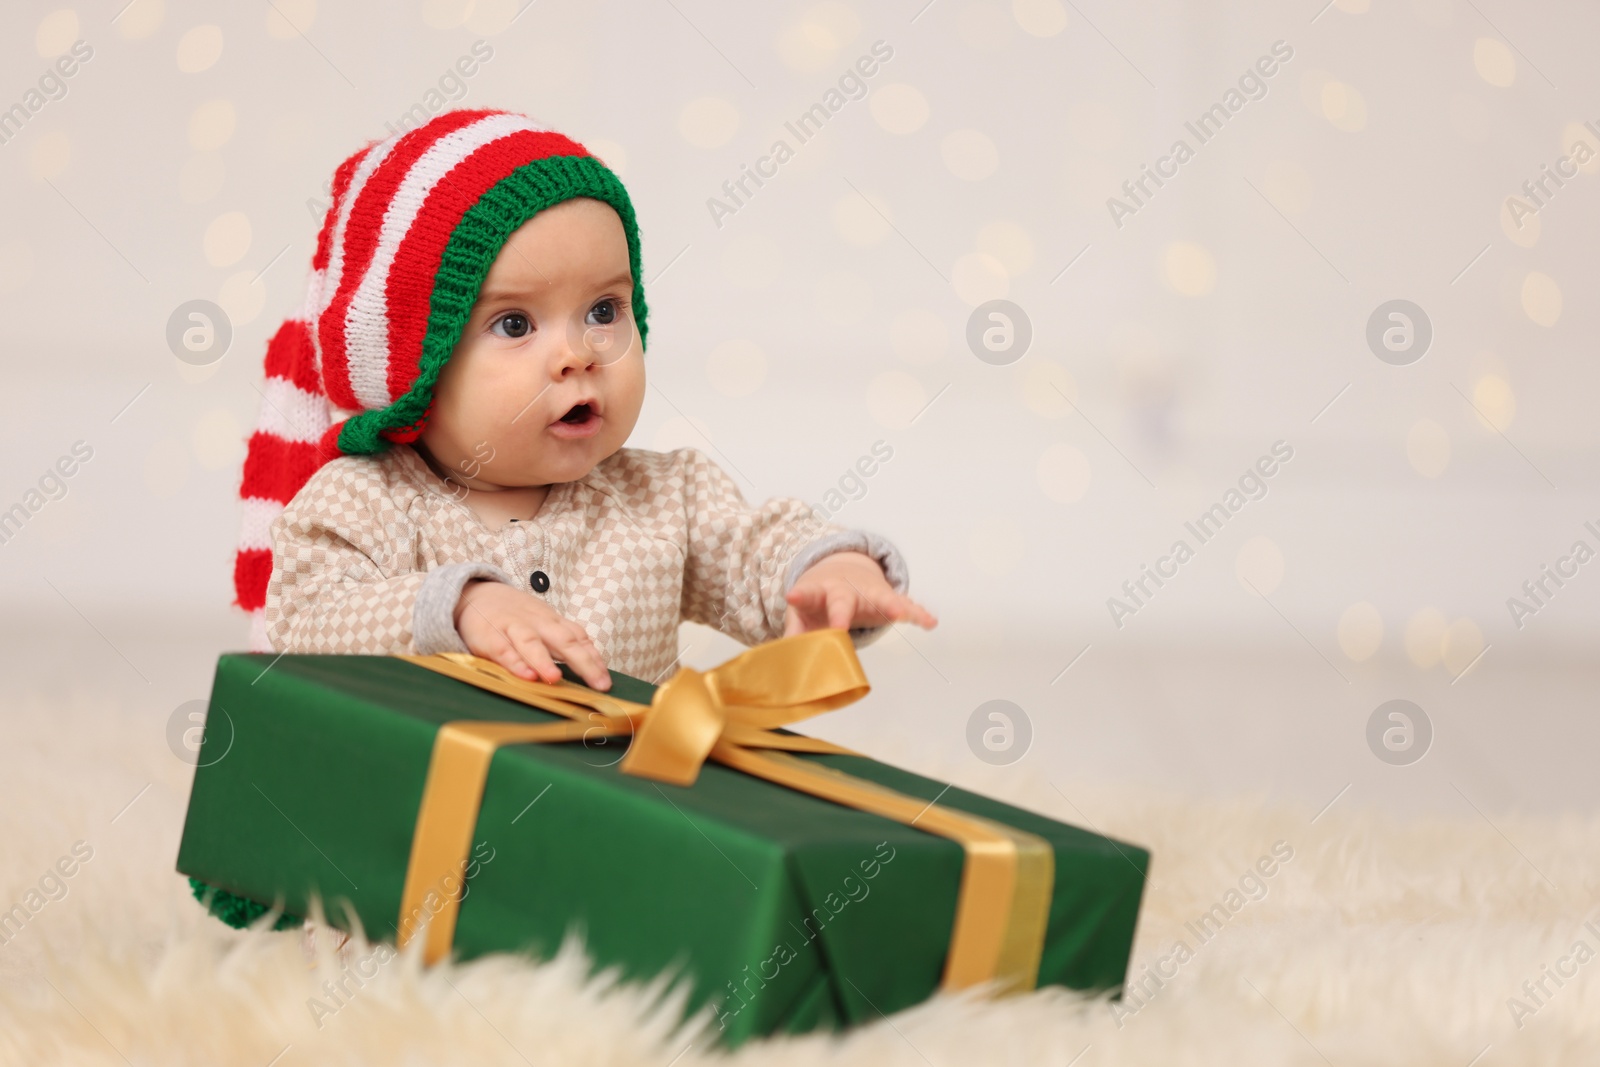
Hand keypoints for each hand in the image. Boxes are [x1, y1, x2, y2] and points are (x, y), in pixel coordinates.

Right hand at [454, 579, 611, 689]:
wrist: (474, 596)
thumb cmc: (517, 617)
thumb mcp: (544, 623)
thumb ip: (567, 642)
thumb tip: (596, 666)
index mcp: (553, 622)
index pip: (579, 638)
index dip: (594, 658)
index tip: (606, 680)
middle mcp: (537, 623)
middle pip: (564, 640)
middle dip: (583, 662)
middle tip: (599, 684)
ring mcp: (513, 628)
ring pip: (531, 643)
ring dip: (543, 661)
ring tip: (555, 679)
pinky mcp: (489, 637)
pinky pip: (503, 650)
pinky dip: (513, 663)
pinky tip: (525, 676)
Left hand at [783, 551, 937, 635]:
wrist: (842, 573)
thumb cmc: (820, 601)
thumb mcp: (802, 614)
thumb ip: (795, 634)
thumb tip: (783, 660)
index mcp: (820, 592)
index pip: (809, 595)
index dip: (801, 596)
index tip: (793, 596)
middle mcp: (845, 590)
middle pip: (843, 600)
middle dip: (843, 612)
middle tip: (841, 624)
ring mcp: (868, 593)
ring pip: (881, 597)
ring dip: (891, 605)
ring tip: (901, 615)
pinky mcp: (888, 598)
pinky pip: (906, 605)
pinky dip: (918, 613)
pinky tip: (930, 621)